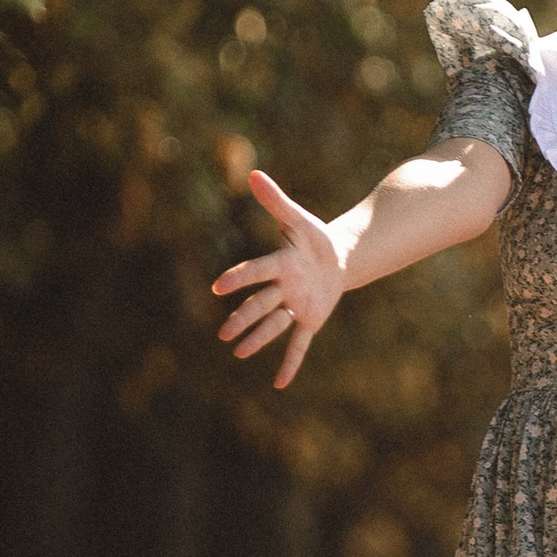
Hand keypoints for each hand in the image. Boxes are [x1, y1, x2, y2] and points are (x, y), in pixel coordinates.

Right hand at [211, 170, 344, 389]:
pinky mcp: (311, 319)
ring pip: (275, 324)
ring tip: (238, 352)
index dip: (240, 279)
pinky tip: (279, 383)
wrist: (337, 257)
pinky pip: (299, 343)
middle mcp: (282, 288)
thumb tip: (253, 173)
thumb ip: (276, 201)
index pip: (258, 272)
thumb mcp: (299, 219)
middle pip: (261, 304)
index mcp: (279, 264)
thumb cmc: (313, 238)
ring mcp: (295, 305)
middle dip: (245, 319)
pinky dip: (291, 362)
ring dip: (258, 339)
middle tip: (224, 333)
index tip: (219, 288)